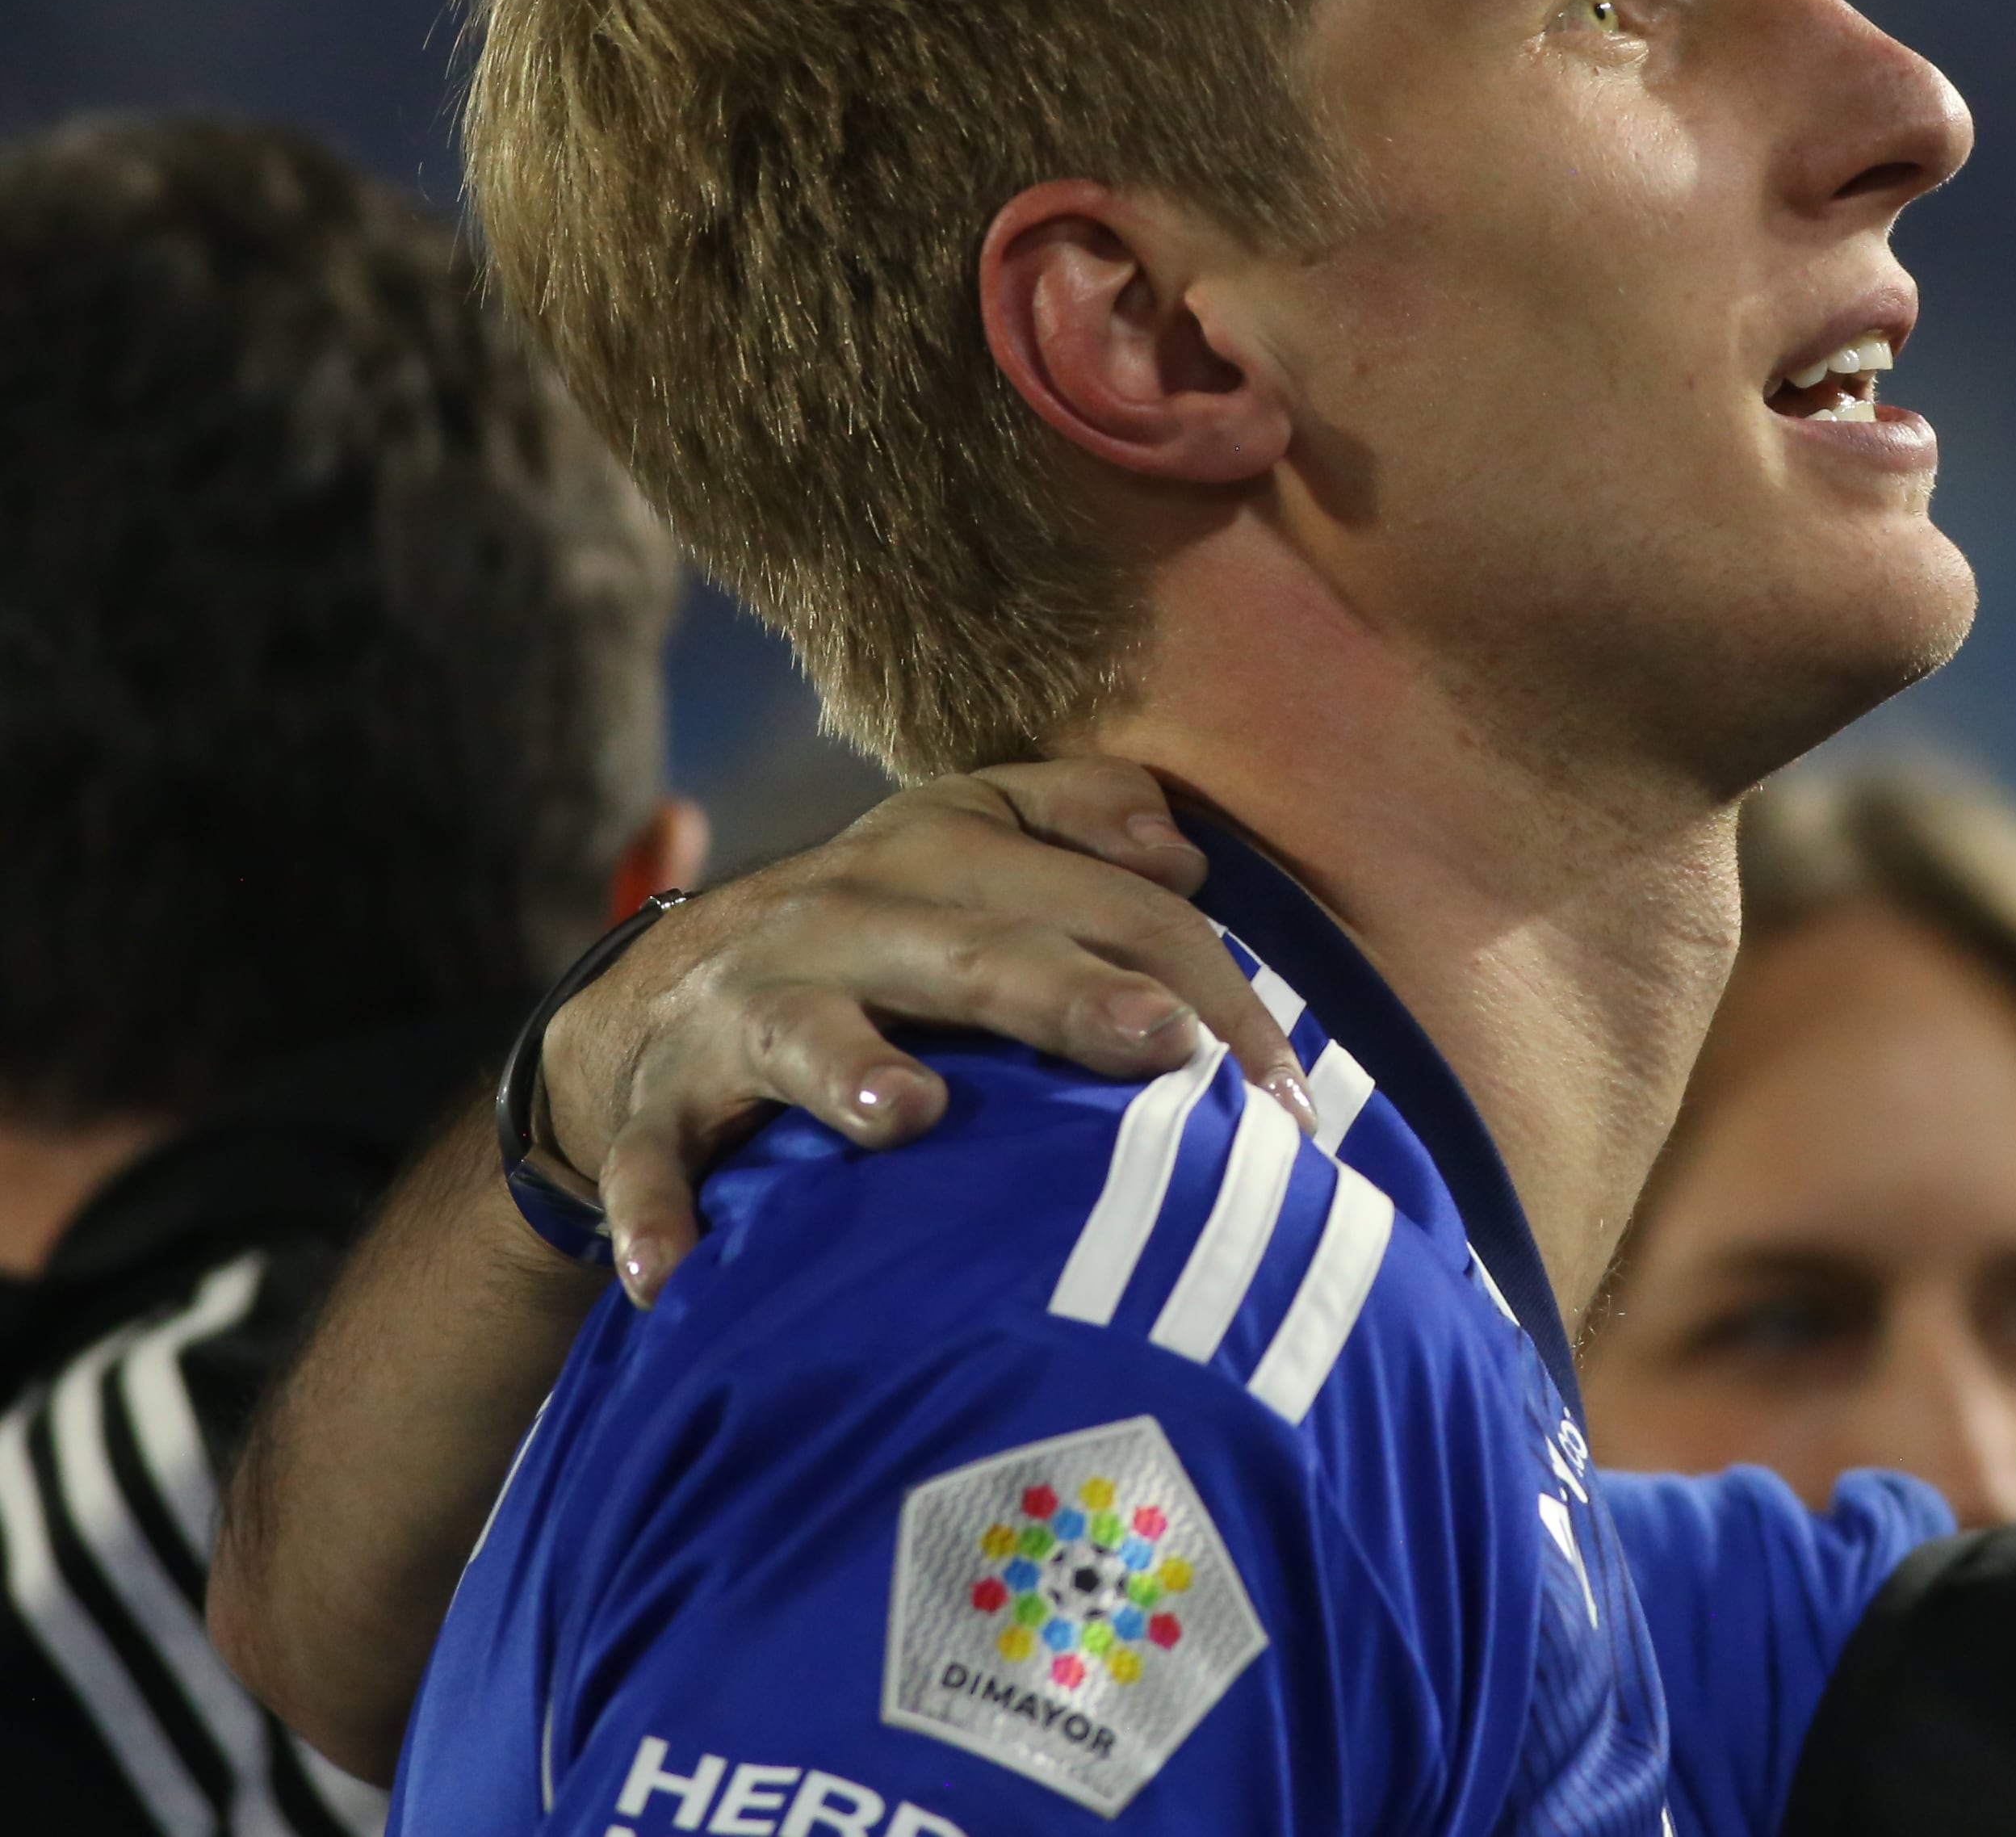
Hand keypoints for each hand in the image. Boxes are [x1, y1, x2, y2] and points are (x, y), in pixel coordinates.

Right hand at [535, 758, 1303, 1305]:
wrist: (651, 1000)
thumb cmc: (872, 934)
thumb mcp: (965, 844)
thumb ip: (1077, 822)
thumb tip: (1186, 853)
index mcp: (939, 852)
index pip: (1101, 901)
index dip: (1202, 979)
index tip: (1285, 1086)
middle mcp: (842, 914)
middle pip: (971, 947)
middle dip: (1064, 991)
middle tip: (1161, 1044)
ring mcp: (740, 1007)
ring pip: (798, 1029)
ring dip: (848, 1068)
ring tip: (907, 1114)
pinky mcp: (651, 1099)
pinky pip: (650, 1156)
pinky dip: (654, 1211)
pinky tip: (672, 1275)